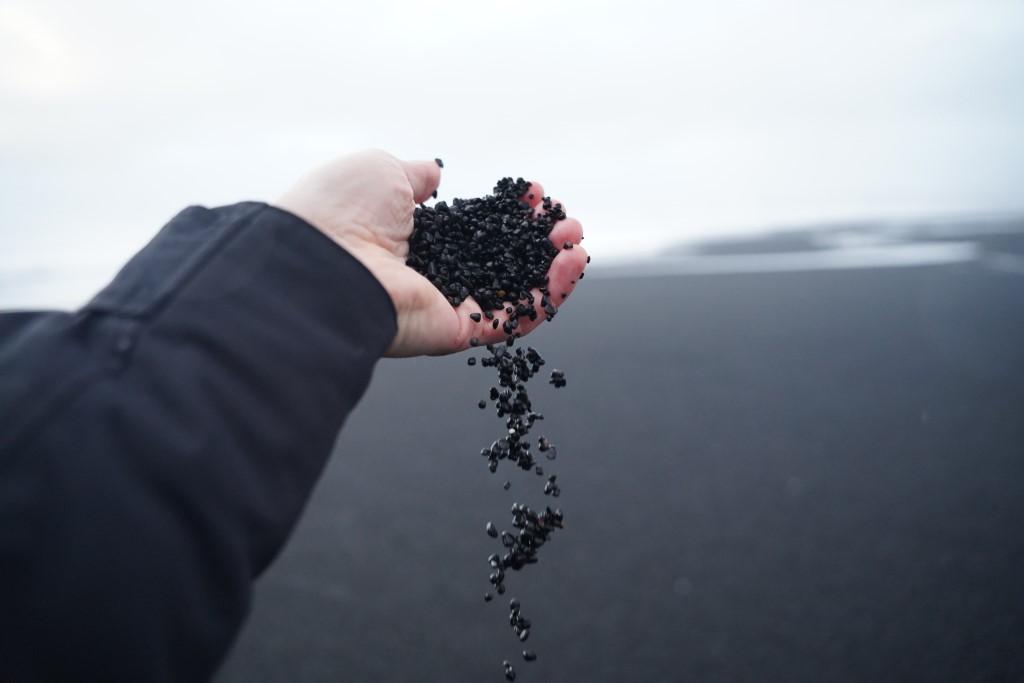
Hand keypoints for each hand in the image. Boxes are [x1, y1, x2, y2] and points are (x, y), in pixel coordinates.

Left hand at [274, 149, 587, 356]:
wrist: (321, 259)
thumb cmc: (340, 212)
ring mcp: (441, 307)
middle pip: (497, 262)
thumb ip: (415, 175)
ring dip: (551, 268)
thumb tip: (434, 174)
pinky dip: (547, 297)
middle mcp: (426, 276)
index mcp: (406, 239)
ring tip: (576, 241)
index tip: (531, 194)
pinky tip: (571, 266)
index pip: (470, 229)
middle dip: (536, 240)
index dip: (505, 211)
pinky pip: (511, 320)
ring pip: (511, 294)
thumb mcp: (381, 171)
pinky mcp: (454, 333)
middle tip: (564, 221)